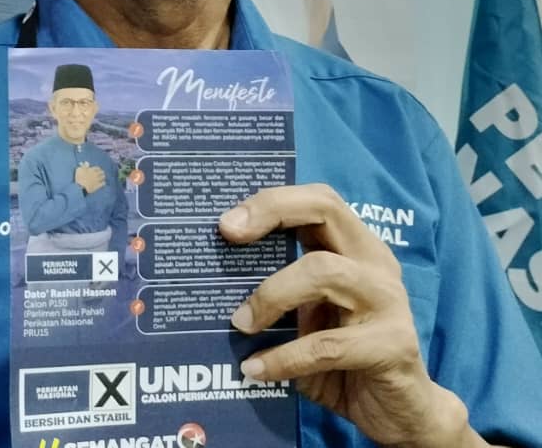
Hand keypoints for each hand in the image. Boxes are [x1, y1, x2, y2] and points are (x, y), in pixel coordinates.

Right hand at [75, 161, 105, 193]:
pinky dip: (103, 183)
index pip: (97, 168)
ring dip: (103, 177)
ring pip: (103, 177)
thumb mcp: (79, 169)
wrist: (80, 186)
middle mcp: (96, 174)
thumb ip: (83, 166)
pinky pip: (103, 183)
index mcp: (91, 170)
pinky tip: (103, 183)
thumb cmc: (79, 177)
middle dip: (101, 172)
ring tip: (102, 177)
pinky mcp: (98, 185)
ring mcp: (97, 180)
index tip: (98, 169)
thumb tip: (86, 162)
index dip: (98, 169)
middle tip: (101, 173)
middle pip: (102, 172)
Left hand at [219, 184, 476, 447]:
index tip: (226, 222)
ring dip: (270, 295)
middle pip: (326, 211)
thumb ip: (278, 291)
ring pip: (322, 272)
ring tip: (240, 324)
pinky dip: (283, 357)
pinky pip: (327, 346)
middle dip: (271, 213)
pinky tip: (257, 370)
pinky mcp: (394, 345)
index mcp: (356, 248)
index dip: (272, 202)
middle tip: (228, 236)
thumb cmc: (344, 357)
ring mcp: (389, 301)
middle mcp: (375, 264)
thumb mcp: (307, 316)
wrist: (402, 412)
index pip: (318, 200)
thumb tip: (211, 278)